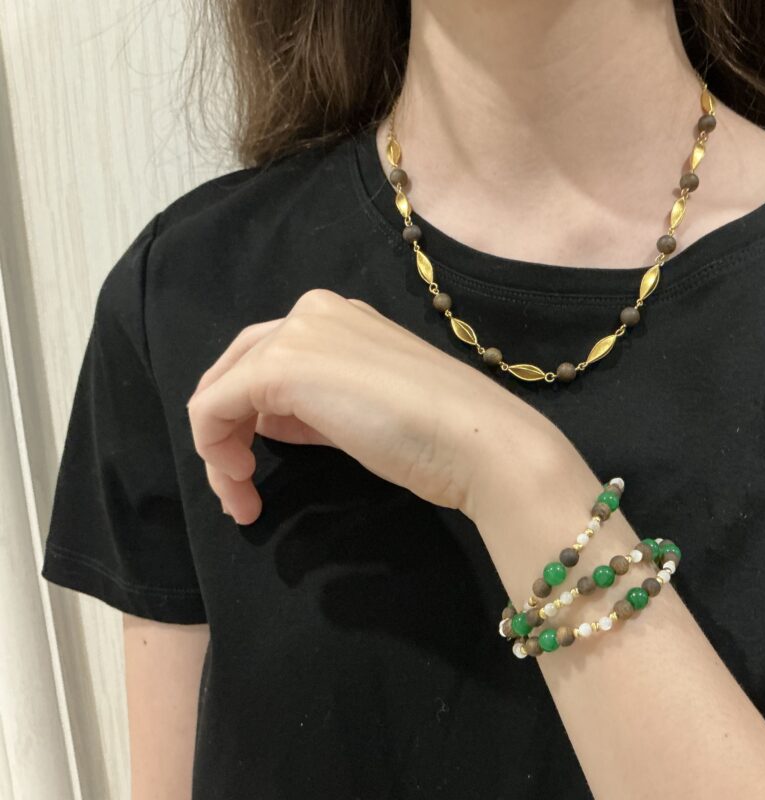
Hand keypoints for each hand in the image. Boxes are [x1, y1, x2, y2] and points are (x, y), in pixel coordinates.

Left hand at [186, 288, 566, 524]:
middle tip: (239, 489)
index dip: (250, 418)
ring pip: (220, 390)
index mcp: (340, 316)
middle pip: (236, 369)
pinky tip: (240, 485)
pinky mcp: (280, 366)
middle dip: (226, 432)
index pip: (268, 359)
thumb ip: (315, 406)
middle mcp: (313, 311)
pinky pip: (212, 408)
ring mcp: (296, 333)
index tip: (261, 474)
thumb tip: (270, 421)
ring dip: (219, 448)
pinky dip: (213, 451)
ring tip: (240, 497)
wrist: (477, 440)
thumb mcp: (364, 412)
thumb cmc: (440, 435)